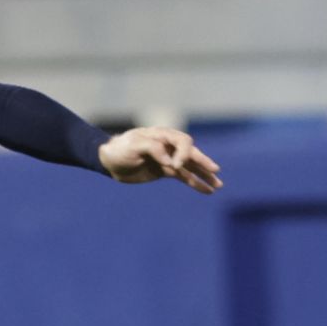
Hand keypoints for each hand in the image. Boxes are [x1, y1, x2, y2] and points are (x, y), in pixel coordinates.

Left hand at [98, 127, 222, 192]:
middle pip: (192, 153)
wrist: (108, 161)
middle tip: (214, 171)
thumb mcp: (133, 145)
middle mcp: (169, 146)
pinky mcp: (165, 171)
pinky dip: (195, 183)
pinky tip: (207, 190)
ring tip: (218, 185)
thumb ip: (153, 148)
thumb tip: (170, 161)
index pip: (183, 142)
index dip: (183, 153)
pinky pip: (184, 177)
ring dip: (205, 175)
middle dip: (203, 162)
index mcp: (162, 135)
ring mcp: (168, 159)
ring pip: (191, 167)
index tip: (174, 166)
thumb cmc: (119, 149)